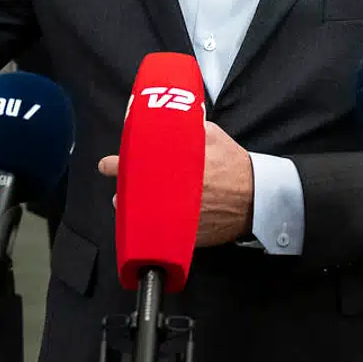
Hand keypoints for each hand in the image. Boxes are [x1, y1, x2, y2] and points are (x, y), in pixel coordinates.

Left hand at [97, 121, 254, 246]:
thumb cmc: (234, 164)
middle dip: (124, 192)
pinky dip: (156, 226)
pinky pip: (160, 233)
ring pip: (141, 218)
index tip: (106, 165)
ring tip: (137, 207)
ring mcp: (174, 218)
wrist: (256, 198)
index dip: (116, 165)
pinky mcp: (183, 237)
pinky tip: (158, 220)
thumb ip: (188, 129)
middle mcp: (169, 194)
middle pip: (131, 196)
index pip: (133, 165)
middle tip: (123, 189)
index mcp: (173, 166)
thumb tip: (170, 124)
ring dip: (135, 212)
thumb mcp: (212, 135)